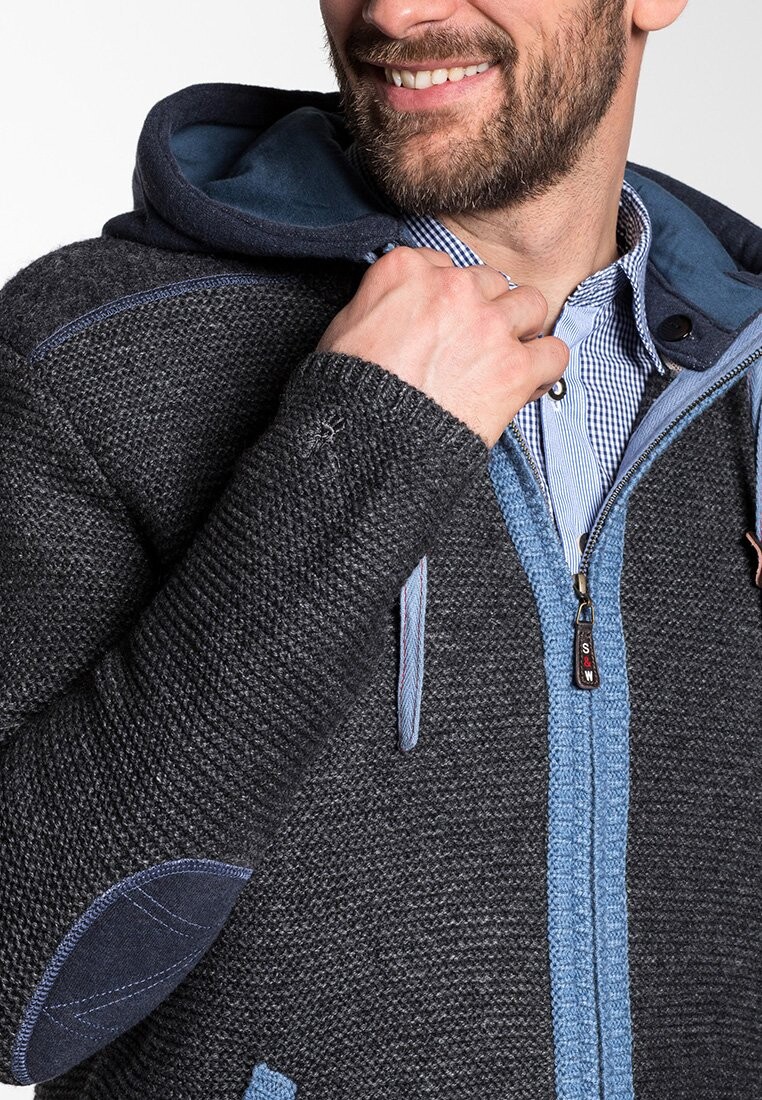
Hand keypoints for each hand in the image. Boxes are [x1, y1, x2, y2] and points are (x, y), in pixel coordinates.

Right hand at [316, 246, 568, 447]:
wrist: (369, 441)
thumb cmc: (350, 390)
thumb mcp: (344, 326)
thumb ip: (380, 299)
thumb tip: (398, 306)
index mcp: (406, 269)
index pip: (445, 266)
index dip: (448, 299)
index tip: (444, 323)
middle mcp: (453, 287)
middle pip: (490, 282)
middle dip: (485, 311)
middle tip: (472, 346)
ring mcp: (489, 325)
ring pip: (531, 305)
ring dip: (520, 329)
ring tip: (505, 357)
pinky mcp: (514, 367)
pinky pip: (554, 353)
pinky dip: (544, 368)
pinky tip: (526, 382)